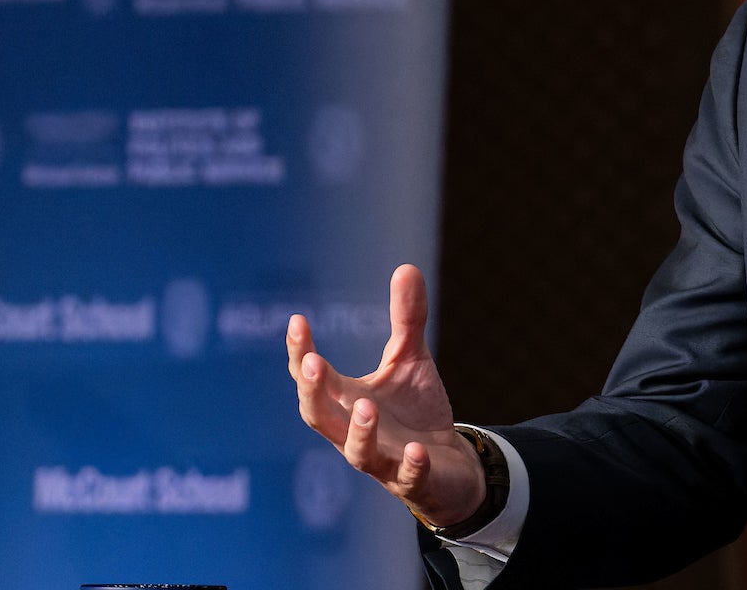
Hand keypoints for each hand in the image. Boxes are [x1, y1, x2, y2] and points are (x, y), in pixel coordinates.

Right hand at [288, 264, 486, 530]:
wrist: (449, 465)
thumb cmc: (415, 412)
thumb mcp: (411, 360)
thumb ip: (406, 319)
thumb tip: (406, 266)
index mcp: (346, 400)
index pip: (313, 377)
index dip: (299, 352)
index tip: (297, 321)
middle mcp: (353, 432)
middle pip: (319, 416)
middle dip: (313, 391)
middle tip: (314, 362)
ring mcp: (382, 460)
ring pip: (358, 452)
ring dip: (360, 431)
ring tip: (366, 406)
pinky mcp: (413, 481)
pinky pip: (407, 478)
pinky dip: (410, 466)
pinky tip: (418, 450)